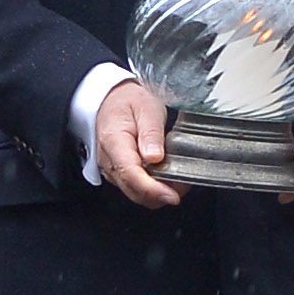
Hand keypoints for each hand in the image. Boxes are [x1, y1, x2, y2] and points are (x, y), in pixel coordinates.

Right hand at [94, 75, 178, 208]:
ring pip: (135, 193)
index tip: (172, 195)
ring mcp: (111, 169)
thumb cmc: (129, 101)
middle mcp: (109, 160)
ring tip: (178, 177)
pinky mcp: (117, 174)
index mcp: (113, 141)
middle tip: (184, 183)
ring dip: (158, 193)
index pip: (130, 174)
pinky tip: (166, 176)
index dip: (153, 189)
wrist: (111, 99)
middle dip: (160, 194)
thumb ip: (151, 133)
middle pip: (133, 190)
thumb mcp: (146, 108)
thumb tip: (155, 158)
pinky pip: (135, 188)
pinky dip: (152, 188)